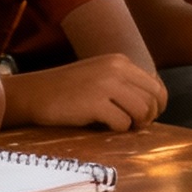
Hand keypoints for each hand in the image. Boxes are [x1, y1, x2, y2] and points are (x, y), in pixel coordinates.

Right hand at [14, 54, 167, 131]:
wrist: (33, 93)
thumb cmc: (68, 90)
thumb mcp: (100, 75)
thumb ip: (125, 84)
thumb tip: (153, 107)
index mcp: (120, 61)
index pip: (156, 86)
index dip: (157, 106)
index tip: (146, 117)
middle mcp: (116, 69)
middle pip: (153, 99)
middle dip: (147, 117)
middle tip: (132, 125)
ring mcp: (106, 84)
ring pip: (142, 111)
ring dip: (134, 124)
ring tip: (119, 126)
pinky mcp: (95, 103)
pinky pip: (123, 123)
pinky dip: (116, 130)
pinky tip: (102, 126)